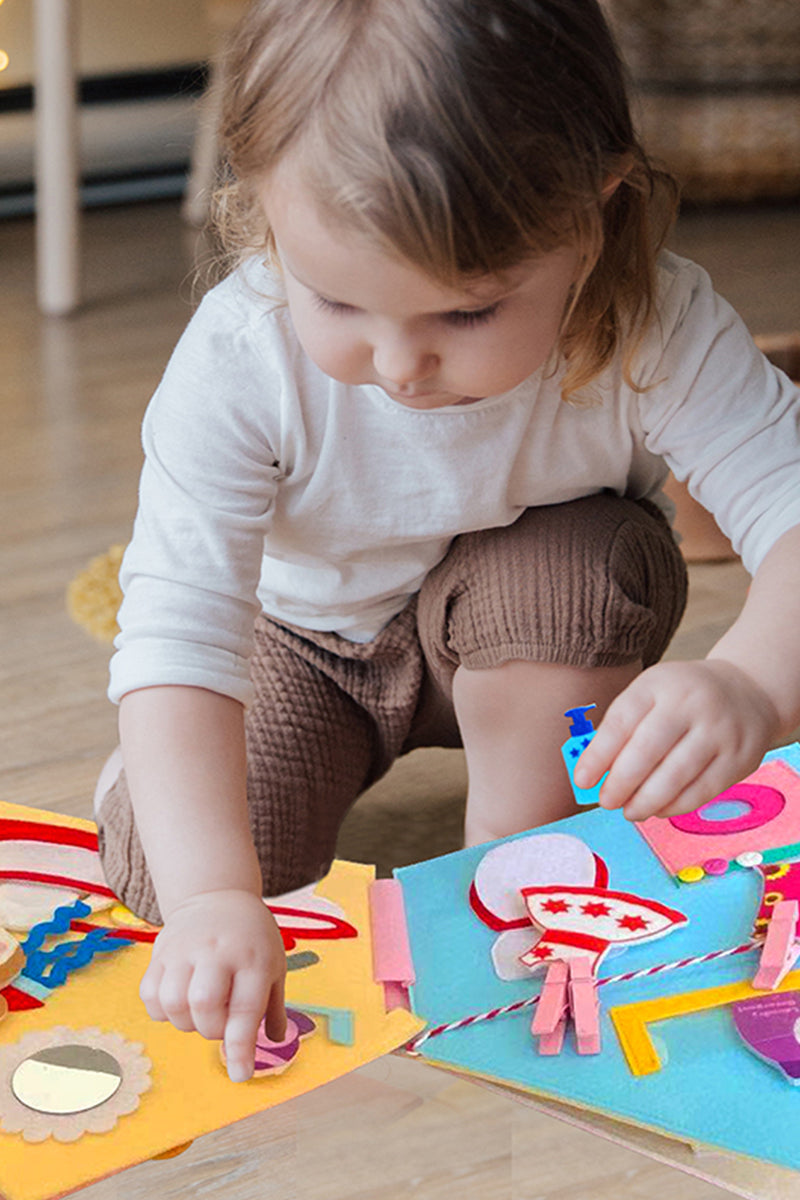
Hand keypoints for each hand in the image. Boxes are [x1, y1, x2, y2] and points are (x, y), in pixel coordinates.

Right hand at [139, 889, 285, 1082]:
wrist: (218, 895)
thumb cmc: (252, 939)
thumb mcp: (274, 965)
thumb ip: (274, 1007)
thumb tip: (276, 1042)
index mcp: (253, 958)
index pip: (246, 1010)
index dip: (242, 1048)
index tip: (241, 1075)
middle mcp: (218, 951)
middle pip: (204, 1005)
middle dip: (211, 1029)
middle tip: (221, 1022)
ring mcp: (185, 950)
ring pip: (173, 1003)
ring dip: (186, 1022)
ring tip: (199, 1011)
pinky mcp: (160, 952)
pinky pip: (150, 995)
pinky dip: (163, 1010)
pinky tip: (180, 1001)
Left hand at [573, 659, 779, 821]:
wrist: (746, 691)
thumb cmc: (682, 698)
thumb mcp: (651, 693)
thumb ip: (622, 727)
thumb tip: (592, 771)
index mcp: (659, 684)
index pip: (621, 722)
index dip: (597, 756)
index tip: (582, 780)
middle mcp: (691, 704)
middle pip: (647, 751)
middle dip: (620, 783)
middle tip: (606, 800)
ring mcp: (719, 731)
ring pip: (675, 776)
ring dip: (646, 801)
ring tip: (629, 811)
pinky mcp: (739, 758)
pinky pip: (701, 791)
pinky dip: (674, 806)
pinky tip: (658, 808)